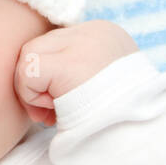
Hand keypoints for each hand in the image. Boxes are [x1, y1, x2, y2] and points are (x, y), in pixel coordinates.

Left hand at [14, 20, 139, 125]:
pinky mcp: (66, 64)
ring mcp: (80, 43)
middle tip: (48, 113)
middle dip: (36, 82)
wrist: (137, 133)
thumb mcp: (105, 83)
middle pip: (40, 47)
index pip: (57, 44)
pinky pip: (27, 71)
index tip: (57, 104)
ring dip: (31, 90)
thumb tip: (44, 77)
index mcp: (105, 34)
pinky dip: (30, 95)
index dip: (48, 76)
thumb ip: (79, 71)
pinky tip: (50, 111)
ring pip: (29, 55)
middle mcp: (93, 31)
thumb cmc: (118, 116)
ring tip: (52, 112)